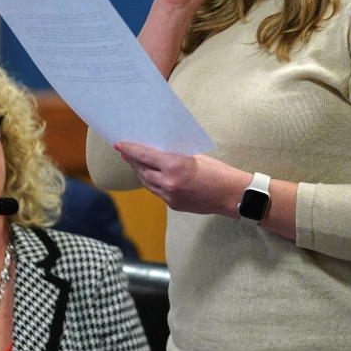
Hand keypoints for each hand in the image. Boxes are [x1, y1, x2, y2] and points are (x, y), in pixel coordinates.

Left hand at [114, 142, 247, 215]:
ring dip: (140, 172)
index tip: (120, 145)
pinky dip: (152, 182)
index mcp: (174, 166)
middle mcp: (169, 183)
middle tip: (126, 152)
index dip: (130, 150)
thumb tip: (157, 151)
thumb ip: (174, 155)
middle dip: (133, 161)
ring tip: (135, 163)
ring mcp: (170, 197)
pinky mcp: (173, 205)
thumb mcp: (194, 157)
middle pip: (143, 170)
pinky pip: (157, 192)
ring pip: (147, 183)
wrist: (231, 195)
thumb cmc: (217, 172)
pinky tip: (151, 176)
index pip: (145, 156)